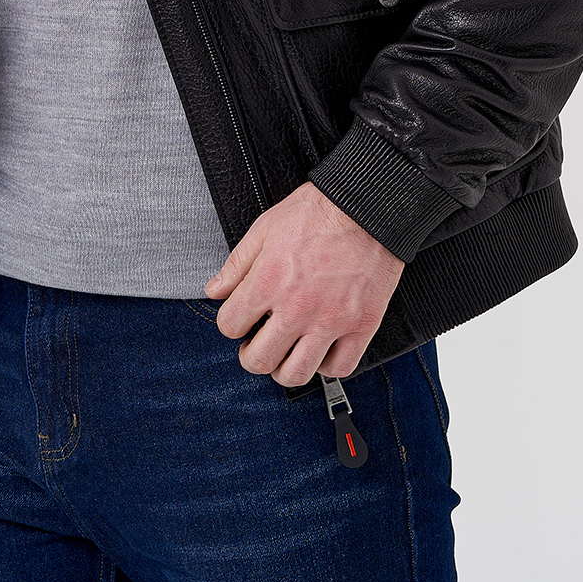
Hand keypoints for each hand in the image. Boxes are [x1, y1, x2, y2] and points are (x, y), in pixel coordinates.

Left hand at [203, 181, 403, 386]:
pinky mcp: (361, 325)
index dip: (230, 323)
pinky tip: (321, 351)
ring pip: (297, 373)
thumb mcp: (265, 228)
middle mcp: (297, 307)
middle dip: (251, 355)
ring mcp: (331, 320)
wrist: (366, 207)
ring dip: (284, 369)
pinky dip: (326, 365)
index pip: (230, 325)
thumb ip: (237, 263)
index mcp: (269, 281)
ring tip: (285, 354)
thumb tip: (215, 289)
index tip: (239, 320)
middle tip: (256, 345)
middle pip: (259, 360)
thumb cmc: (319, 212)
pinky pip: (340, 367)